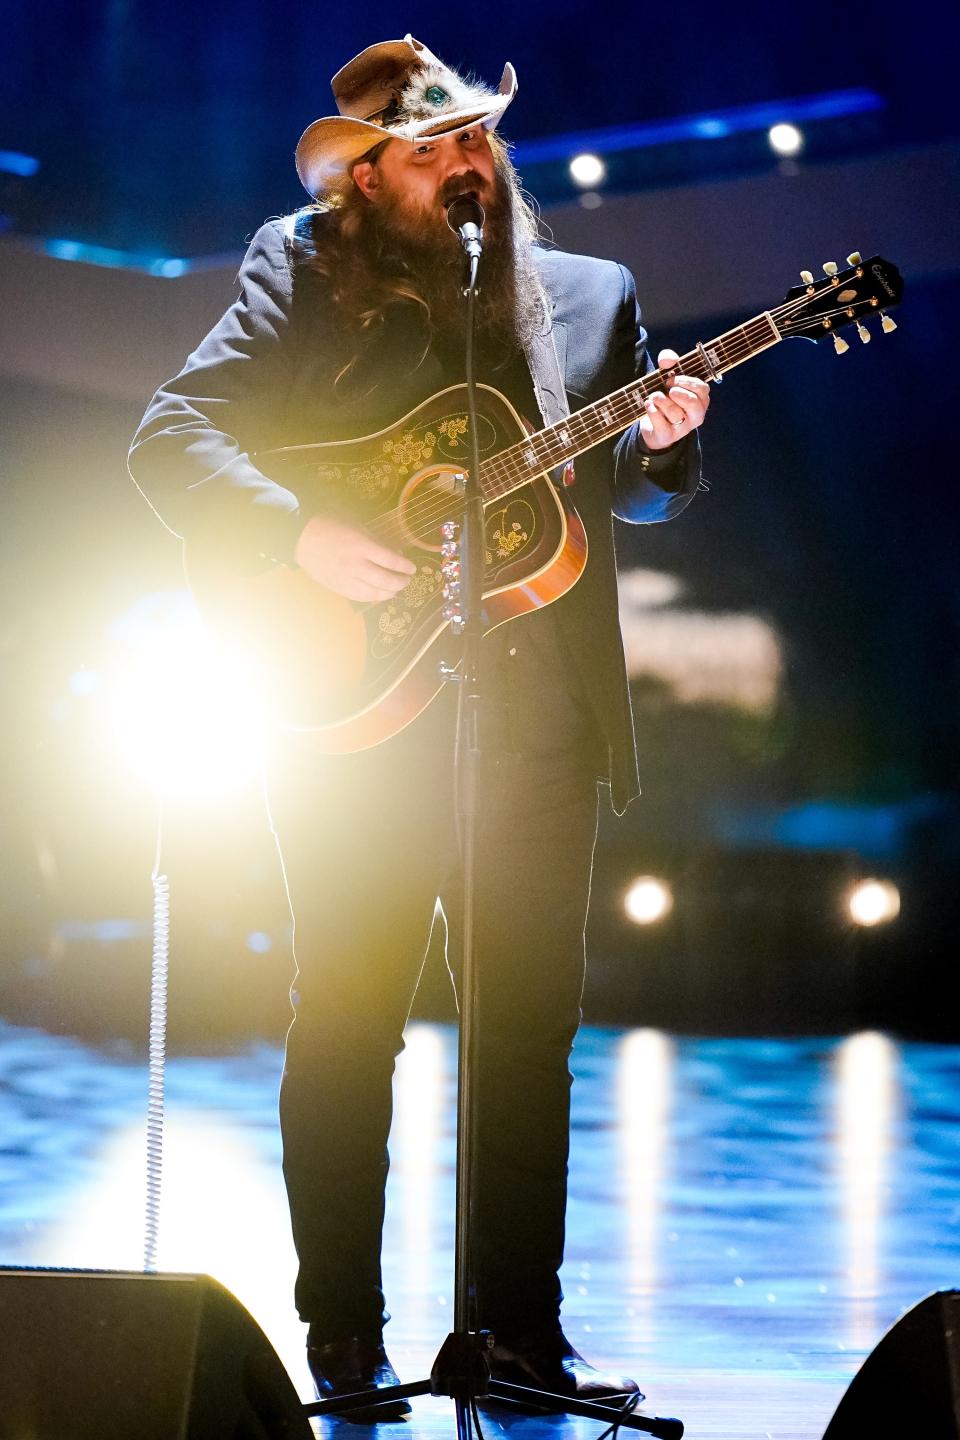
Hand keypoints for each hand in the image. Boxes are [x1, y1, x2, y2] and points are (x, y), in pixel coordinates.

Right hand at [294, 513, 415, 601]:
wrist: (301, 538)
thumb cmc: (331, 526)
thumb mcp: (356, 525)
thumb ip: (374, 540)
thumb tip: (394, 554)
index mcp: (362, 545)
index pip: (390, 560)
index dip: (404, 566)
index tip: (412, 568)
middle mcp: (356, 565)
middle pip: (385, 580)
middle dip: (400, 582)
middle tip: (407, 580)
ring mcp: (346, 579)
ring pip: (374, 593)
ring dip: (390, 593)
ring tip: (396, 589)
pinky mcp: (339, 588)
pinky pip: (361, 597)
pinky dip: (374, 597)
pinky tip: (381, 594)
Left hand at [639, 349, 710, 451]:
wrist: (653, 426)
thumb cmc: (665, 397)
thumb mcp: (667, 376)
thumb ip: (669, 361)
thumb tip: (668, 360)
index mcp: (701, 400)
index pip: (702, 389)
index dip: (686, 381)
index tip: (671, 379)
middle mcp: (695, 416)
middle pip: (693, 404)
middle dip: (678, 392)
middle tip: (668, 389)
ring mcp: (682, 428)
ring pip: (675, 413)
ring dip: (661, 400)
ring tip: (654, 396)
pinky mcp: (667, 436)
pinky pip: (661, 424)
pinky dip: (652, 410)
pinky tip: (649, 404)